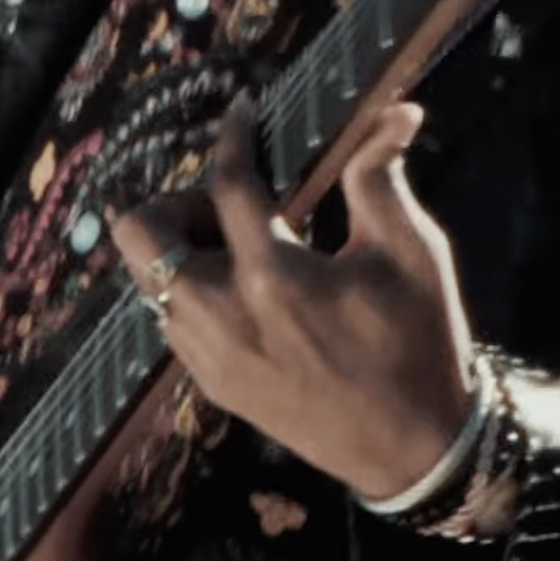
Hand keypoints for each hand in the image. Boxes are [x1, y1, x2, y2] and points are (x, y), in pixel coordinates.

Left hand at [110, 96, 477, 501]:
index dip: (234, 136)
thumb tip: (395, 111)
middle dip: (175, 203)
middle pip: (139, 234)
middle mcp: (225, 317)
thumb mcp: (413, 254)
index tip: (243, 110)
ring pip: (148, 281)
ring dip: (183, 252)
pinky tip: (247, 295)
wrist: (413, 450)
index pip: (229, 184)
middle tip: (231, 208)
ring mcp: (210, 358)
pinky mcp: (213, 386)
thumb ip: (382, 179)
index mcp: (276, 277)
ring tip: (244, 252)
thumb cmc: (421, 345)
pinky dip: (194, 294)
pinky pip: (171, 321)